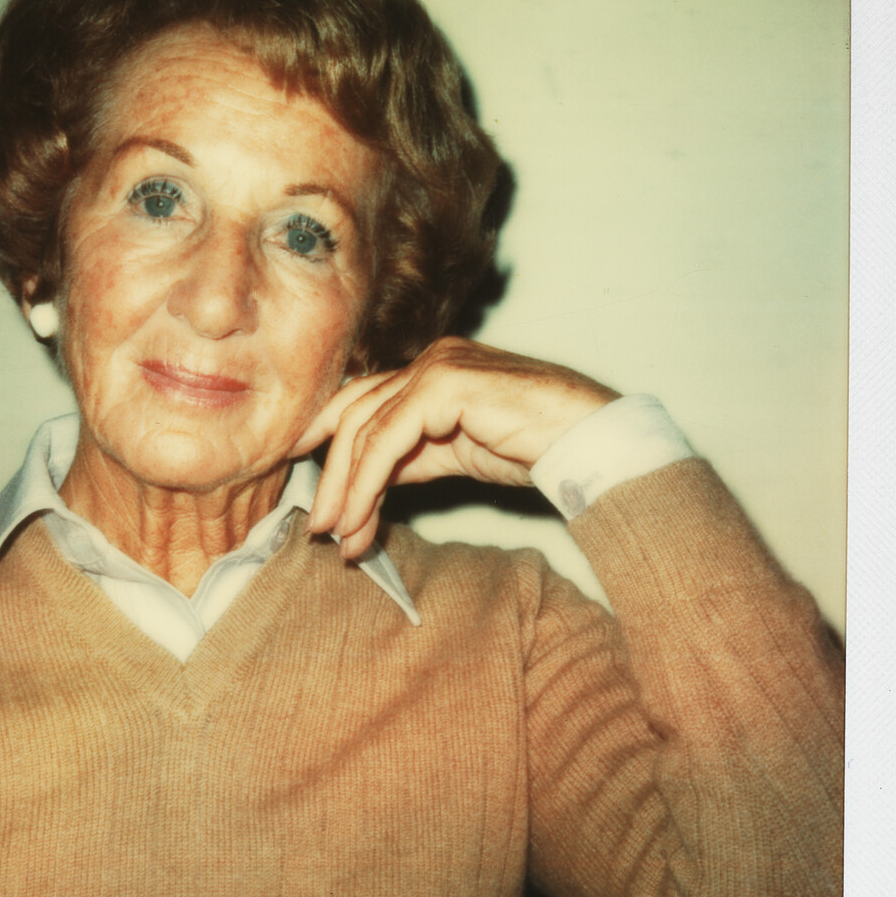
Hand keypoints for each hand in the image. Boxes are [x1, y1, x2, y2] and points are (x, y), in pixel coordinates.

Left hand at [296, 337, 618, 559]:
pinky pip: (386, 440)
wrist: (588, 440)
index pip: (363, 400)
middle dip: (329, 473)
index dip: (326, 438)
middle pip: (354, 412)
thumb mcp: (457, 453)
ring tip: (337, 536)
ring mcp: (436, 366)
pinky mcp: (444, 384)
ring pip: (364, 428)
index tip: (308, 479)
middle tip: (318, 525)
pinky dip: (366, 485)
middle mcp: (430, 360)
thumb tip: (367, 483)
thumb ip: (412, 457)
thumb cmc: (535, 447)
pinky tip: (360, 519)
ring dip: (344, 489)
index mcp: (433, 369)